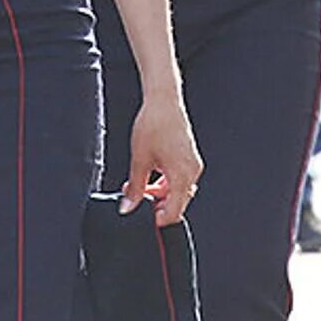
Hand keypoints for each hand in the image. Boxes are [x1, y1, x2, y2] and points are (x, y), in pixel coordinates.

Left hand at [123, 93, 202, 226]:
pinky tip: (152, 175)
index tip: (143, 219)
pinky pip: (181, 178)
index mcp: (182, 176)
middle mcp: (192, 172)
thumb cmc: (153, 124)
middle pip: (178, 203)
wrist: (163, 100)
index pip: (174, 212)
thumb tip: (127, 208)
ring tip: (141, 186)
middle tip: (138, 199)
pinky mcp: (190, 157)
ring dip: (161, 193)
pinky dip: (167, 182)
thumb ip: (135, 188)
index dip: (158, 220)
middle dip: (157, 205)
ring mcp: (193, 164)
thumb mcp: (139, 160)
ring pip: (179, 191)